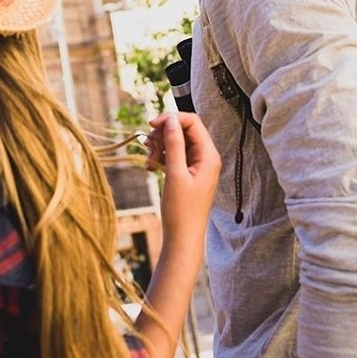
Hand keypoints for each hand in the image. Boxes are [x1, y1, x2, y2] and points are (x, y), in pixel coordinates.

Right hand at [146, 110, 220, 253]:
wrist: (182, 239)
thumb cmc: (181, 211)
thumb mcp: (175, 174)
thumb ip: (174, 144)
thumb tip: (171, 120)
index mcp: (209, 155)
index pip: (192, 122)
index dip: (171, 119)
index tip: (151, 125)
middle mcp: (206, 158)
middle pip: (183, 130)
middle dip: (163, 134)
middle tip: (148, 146)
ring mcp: (197, 166)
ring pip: (176, 142)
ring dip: (160, 146)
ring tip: (148, 159)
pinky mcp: (188, 174)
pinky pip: (173, 156)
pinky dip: (161, 157)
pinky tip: (150, 167)